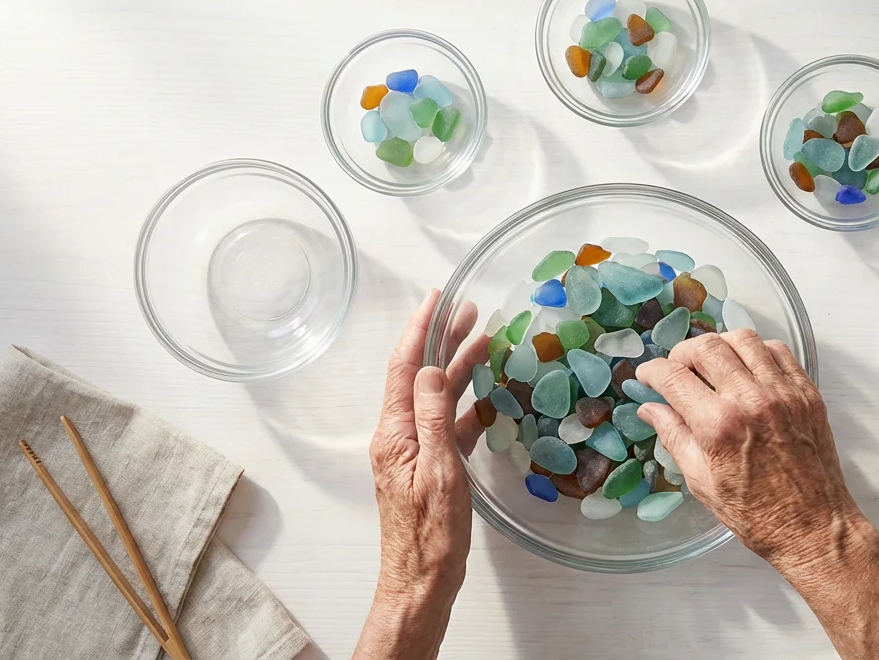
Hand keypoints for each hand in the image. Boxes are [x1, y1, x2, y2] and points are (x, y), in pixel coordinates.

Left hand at [358, 290, 485, 659]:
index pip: (404, 367)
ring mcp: (413, 453)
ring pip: (436, 398)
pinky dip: (465, 406)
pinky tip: (484, 396)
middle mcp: (399, 437)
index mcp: (394, 433)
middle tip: (469, 311)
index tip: (435, 298)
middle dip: (442, 340)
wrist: (423, 580)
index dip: (419, 330)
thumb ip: (432, 417)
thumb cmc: (431, 534)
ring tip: (483, 341)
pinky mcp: (430, 469)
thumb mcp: (437, 471)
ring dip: (457, 369)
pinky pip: (447, 426)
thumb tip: (430, 370)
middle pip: (420, 376)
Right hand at [636, 330, 878, 658]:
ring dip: (719, 345)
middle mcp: (751, 400)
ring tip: (711, 363)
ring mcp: (783, 393)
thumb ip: (673, 436)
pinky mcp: (806, 394)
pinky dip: (756, 351)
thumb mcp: (701, 481)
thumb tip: (649, 408)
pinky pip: (778, 351)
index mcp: (718, 426)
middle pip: (706, 347)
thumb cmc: (755, 514)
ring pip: (743, 339)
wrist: (813, 527)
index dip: (652, 371)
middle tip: (677, 368)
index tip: (647, 375)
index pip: (673, 377)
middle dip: (682, 352)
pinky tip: (746, 368)